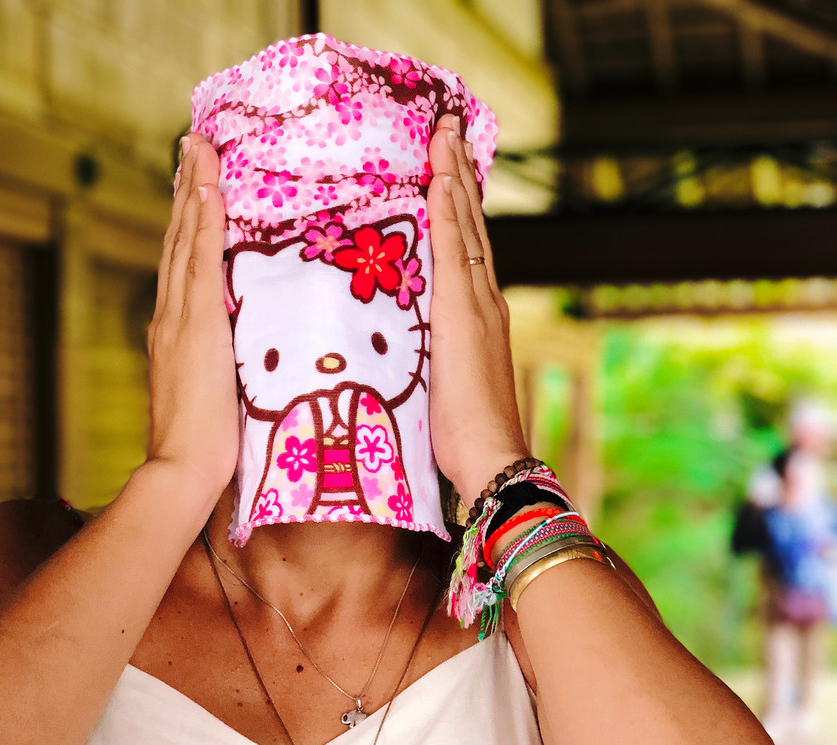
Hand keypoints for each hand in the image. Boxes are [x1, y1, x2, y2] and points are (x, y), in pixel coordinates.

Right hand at [146, 132, 238, 496]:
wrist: (182, 471)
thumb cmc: (204, 451)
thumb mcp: (216, 400)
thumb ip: (224, 374)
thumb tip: (243, 367)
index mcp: (175, 336)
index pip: (182, 268)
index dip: (186, 224)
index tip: (196, 185)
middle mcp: (170, 320)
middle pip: (177, 242)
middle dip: (185, 191)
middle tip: (193, 144)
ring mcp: (179, 321)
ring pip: (185, 242)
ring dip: (193, 190)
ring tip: (200, 147)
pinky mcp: (196, 328)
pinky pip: (199, 263)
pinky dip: (202, 223)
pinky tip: (209, 189)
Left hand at [425, 116, 528, 503]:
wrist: (492, 459)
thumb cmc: (463, 440)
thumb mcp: (441, 389)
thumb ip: (430, 362)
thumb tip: (407, 359)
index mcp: (478, 319)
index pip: (463, 251)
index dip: (455, 209)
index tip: (444, 169)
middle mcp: (484, 303)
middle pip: (467, 227)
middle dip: (457, 176)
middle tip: (445, 129)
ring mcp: (479, 306)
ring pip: (463, 228)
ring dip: (452, 178)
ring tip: (442, 136)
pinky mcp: (465, 315)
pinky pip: (453, 250)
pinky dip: (448, 211)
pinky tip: (439, 178)